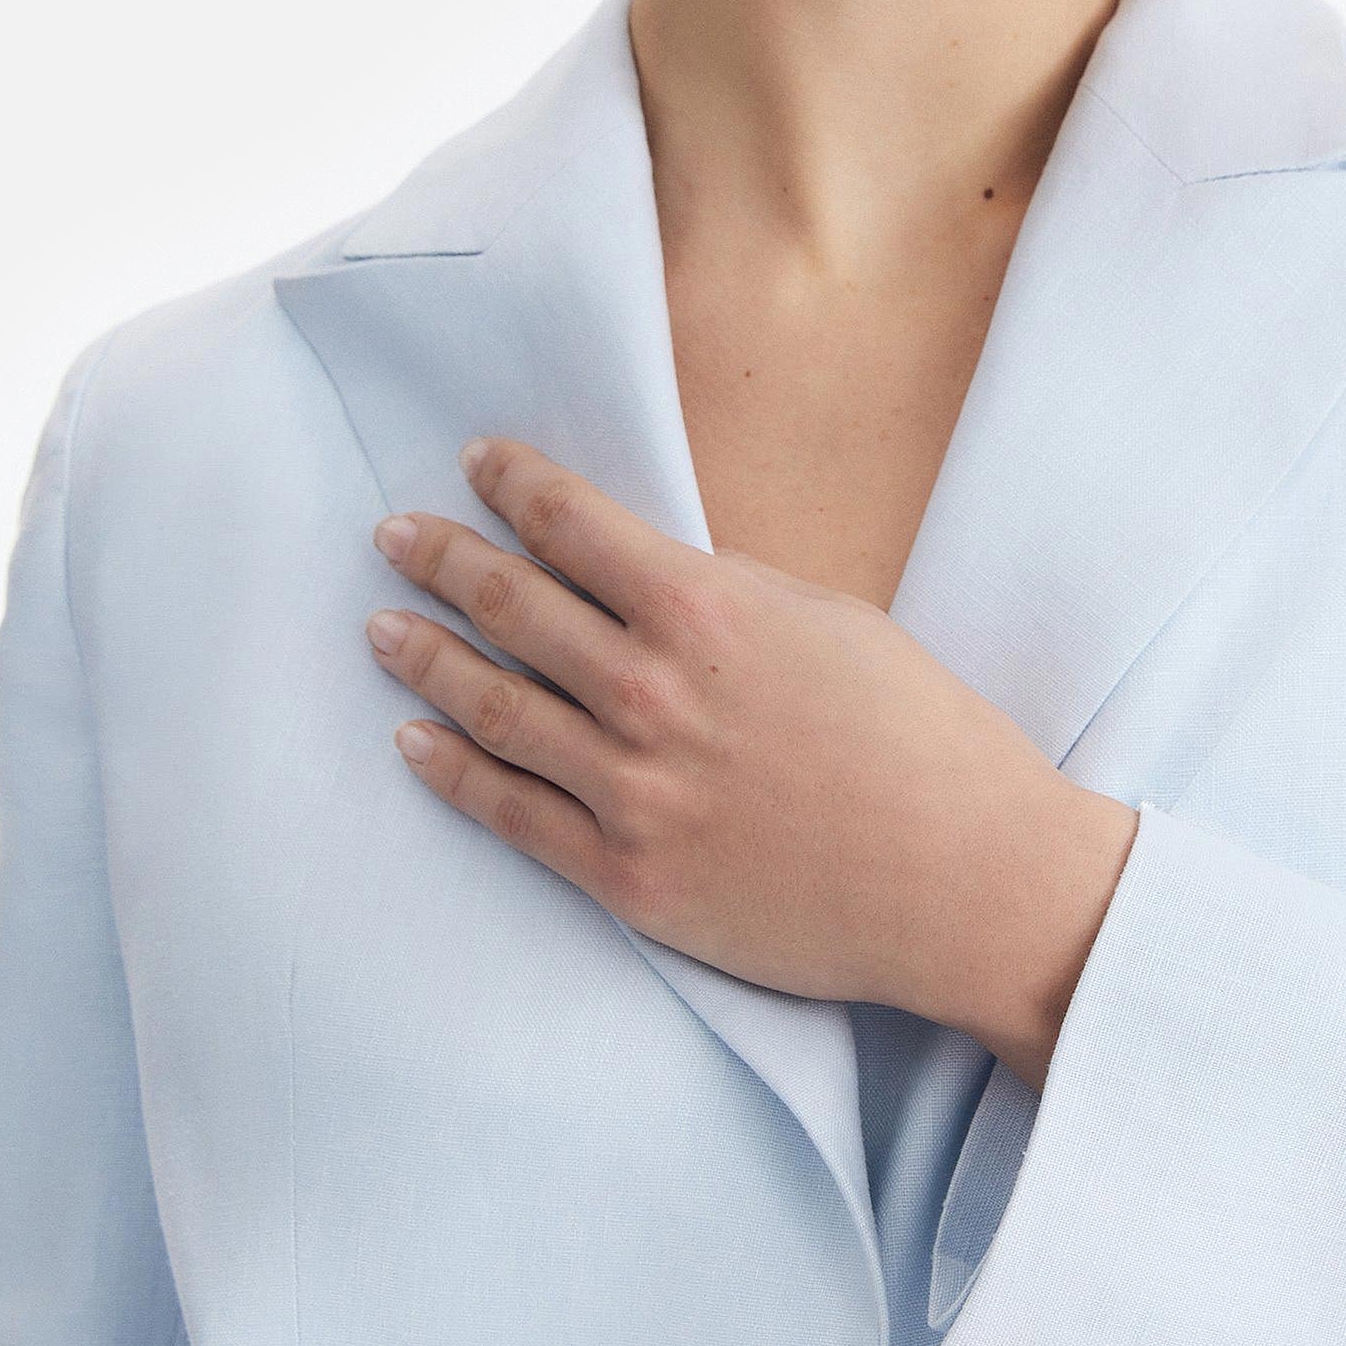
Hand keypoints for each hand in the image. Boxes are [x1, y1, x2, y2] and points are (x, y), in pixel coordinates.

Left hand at [362, 437, 1137, 1084]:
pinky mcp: (628, 876)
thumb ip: (729, 597)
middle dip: (442, 558)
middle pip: (511, 604)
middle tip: (393, 535)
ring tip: (381, 627)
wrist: (964, 881)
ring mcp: (631, 789)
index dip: (512, 484)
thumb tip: (652, 579)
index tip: (476, 463)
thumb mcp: (831, 623)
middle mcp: (651, 691)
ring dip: (425, 656)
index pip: (572, 524)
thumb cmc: (922, 740)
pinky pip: (512, 815)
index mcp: (705, 610)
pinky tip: (414, 743)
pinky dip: (451, 773)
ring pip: (492, 706)